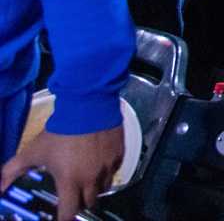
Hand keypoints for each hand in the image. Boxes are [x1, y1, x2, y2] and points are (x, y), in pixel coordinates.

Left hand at [1, 126, 123, 220]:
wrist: (88, 106)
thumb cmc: (59, 132)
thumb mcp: (33, 151)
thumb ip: (12, 170)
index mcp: (70, 181)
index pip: (69, 212)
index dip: (64, 218)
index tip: (62, 218)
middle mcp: (91, 179)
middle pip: (89, 202)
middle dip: (81, 202)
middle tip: (74, 194)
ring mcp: (108, 167)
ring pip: (104, 188)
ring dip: (95, 187)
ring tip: (87, 179)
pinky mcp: (120, 155)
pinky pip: (114, 170)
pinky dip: (107, 171)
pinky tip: (98, 163)